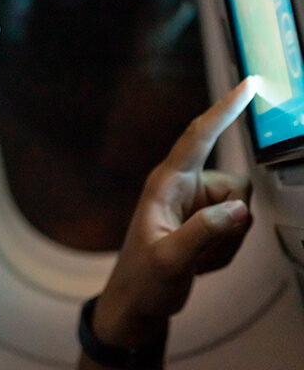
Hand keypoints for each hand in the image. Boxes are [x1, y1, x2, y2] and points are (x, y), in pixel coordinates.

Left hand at [90, 77, 256, 349]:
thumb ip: (204, 232)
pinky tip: (200, 260)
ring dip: (226, 240)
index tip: (249, 85)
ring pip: (239, 208)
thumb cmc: (143, 278)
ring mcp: (195, 203)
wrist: (137, 301)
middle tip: (203, 251)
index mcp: (167, 182)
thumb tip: (240, 208)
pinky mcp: (205, 219)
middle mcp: (183, 185)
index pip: (200, 135)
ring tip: (196, 257)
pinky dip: (225, 249)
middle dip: (230, 223)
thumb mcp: (170, 259)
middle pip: (234, 186)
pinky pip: (236, 226)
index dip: (225, 108)